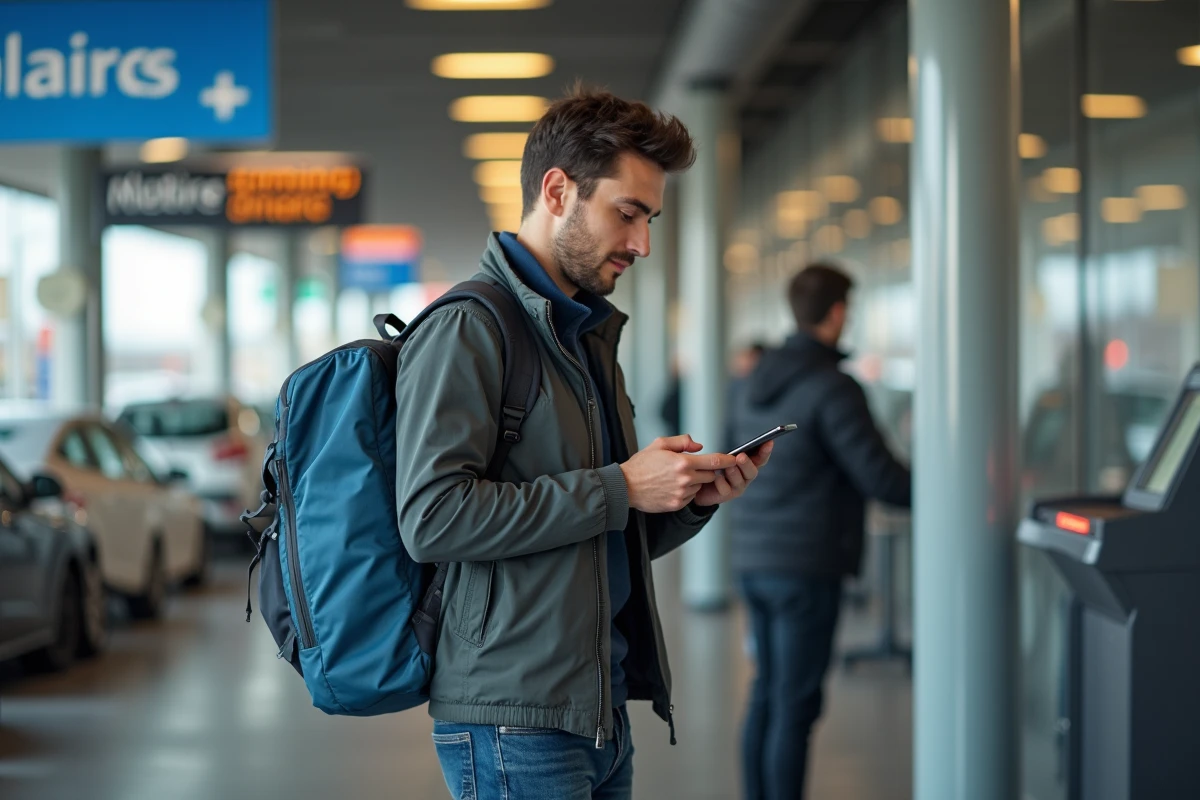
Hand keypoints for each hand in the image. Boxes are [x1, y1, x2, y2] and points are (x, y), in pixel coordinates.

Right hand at [620, 435, 737, 512]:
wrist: (625, 487)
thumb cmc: (641, 464)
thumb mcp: (660, 444)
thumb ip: (683, 442)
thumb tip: (700, 446)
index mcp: (683, 462)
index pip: (715, 461)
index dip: (728, 460)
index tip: (735, 459)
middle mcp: (685, 479)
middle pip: (710, 475)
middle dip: (707, 470)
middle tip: (692, 467)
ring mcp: (682, 494)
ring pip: (699, 487)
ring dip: (695, 482)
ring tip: (676, 477)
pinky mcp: (677, 504)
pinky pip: (690, 497)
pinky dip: (686, 492)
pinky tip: (671, 487)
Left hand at [692, 441, 773, 507]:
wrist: (695, 488)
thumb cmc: (704, 469)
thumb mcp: (708, 457)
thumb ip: (707, 449)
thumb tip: (699, 445)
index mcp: (745, 464)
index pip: (759, 458)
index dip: (765, 451)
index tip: (769, 442)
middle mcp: (744, 476)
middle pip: (753, 471)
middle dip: (747, 463)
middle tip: (740, 457)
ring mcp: (737, 486)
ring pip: (741, 481)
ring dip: (735, 472)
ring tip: (728, 466)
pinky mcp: (727, 496)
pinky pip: (727, 489)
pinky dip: (722, 482)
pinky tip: (716, 478)